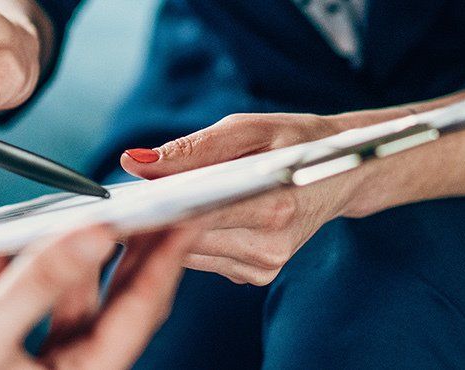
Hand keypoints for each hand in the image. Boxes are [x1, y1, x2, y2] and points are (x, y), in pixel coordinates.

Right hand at [0, 224, 201, 368]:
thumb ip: (39, 281)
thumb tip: (97, 232)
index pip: (140, 310)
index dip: (167, 256)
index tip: (190, 209)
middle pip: (113, 304)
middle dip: (131, 250)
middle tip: (154, 197)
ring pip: (68, 304)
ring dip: (70, 259)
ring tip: (85, 208)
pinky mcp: (0, 362)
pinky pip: (24, 312)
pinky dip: (19, 275)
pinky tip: (8, 241)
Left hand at [114, 86, 464, 285]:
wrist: (345, 172)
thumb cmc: (299, 141)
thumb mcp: (249, 129)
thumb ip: (191, 149)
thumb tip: (135, 162)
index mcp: (274, 206)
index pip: (196, 216)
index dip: (153, 210)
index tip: (119, 199)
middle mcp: (270, 245)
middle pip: (186, 240)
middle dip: (152, 220)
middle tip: (121, 199)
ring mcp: (263, 267)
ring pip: (189, 255)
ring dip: (165, 232)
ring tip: (149, 205)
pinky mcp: (256, 276)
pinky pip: (203, 260)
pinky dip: (186, 240)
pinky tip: (182, 220)